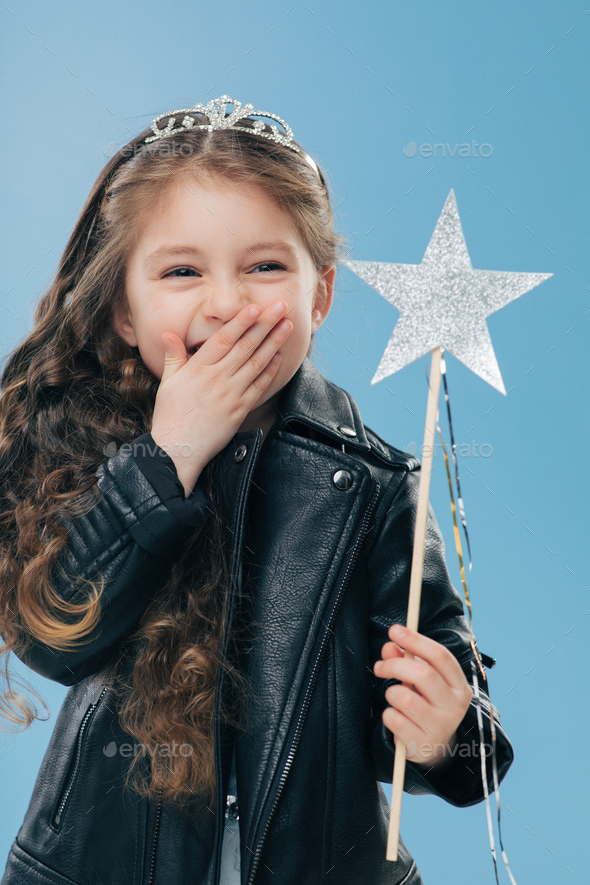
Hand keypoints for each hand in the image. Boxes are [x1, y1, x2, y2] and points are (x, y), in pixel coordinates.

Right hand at [150, 300, 292, 495]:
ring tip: (287, 326)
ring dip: (274, 342)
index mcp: (198, 368)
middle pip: (246, 346)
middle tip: (281, 307)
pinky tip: (279, 356)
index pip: (224, 339)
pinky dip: (270, 370)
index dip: (241, 322)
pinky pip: (259, 386)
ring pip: (257, 363)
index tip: (255, 307)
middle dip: (265, 324)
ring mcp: (231, 394)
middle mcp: (217, 378)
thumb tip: (169, 334)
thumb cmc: (170, 416)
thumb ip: (173, 356)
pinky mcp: (240, 410)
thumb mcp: (167, 382)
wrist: (178, 449)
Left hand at [373, 624, 472, 768]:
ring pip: (405, 698)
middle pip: (423, 675)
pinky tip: (396, 717)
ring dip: (391, 693)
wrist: (433, 747)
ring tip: (394, 697)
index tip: (394, 630)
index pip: (440, 656)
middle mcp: (455, 706)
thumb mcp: (420, 681)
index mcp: (459, 685)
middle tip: (379, 666)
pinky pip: (394, 719)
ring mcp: (441, 727)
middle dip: (395, 665)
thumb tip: (389, 646)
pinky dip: (388, 714)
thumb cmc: (426, 704)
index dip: (415, 640)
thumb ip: (405, 661)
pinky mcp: (423, 744)